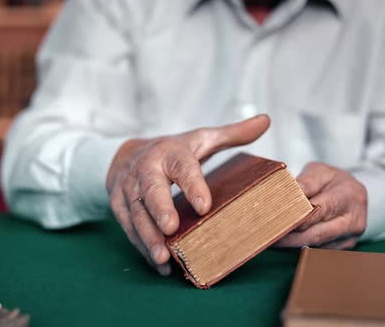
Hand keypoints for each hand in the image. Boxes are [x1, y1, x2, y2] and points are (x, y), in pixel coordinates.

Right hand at [106, 115, 270, 274]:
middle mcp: (145, 170)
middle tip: (171, 228)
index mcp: (169, 153)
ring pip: (136, 213)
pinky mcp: (119, 206)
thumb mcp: (200, 139)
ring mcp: (128, 189)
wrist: (126, 155)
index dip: (192, 185)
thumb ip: (232, 134)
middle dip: (159, 209)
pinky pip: (129, 228)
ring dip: (148, 236)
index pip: (182, 167)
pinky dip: (142, 247)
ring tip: (163, 256)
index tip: (204, 205)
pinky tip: (159, 263)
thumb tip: (265, 120)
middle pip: (150, 190)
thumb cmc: (172, 152)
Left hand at [274, 162, 366, 249]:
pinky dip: (299, 248)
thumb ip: (306, 183)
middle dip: (289, 237)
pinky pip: (317, 252)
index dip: (296, 217)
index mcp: (349, 196)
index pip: (320, 210)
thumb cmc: (332, 180)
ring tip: (270, 239)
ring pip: (315, 246)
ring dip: (291, 245)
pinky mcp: (344, 249)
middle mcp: (354, 220)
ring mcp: (350, 237)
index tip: (275, 219)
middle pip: (316, 234)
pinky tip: (284, 243)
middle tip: (266, 235)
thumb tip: (289, 194)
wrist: (353, 194)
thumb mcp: (320, 172)